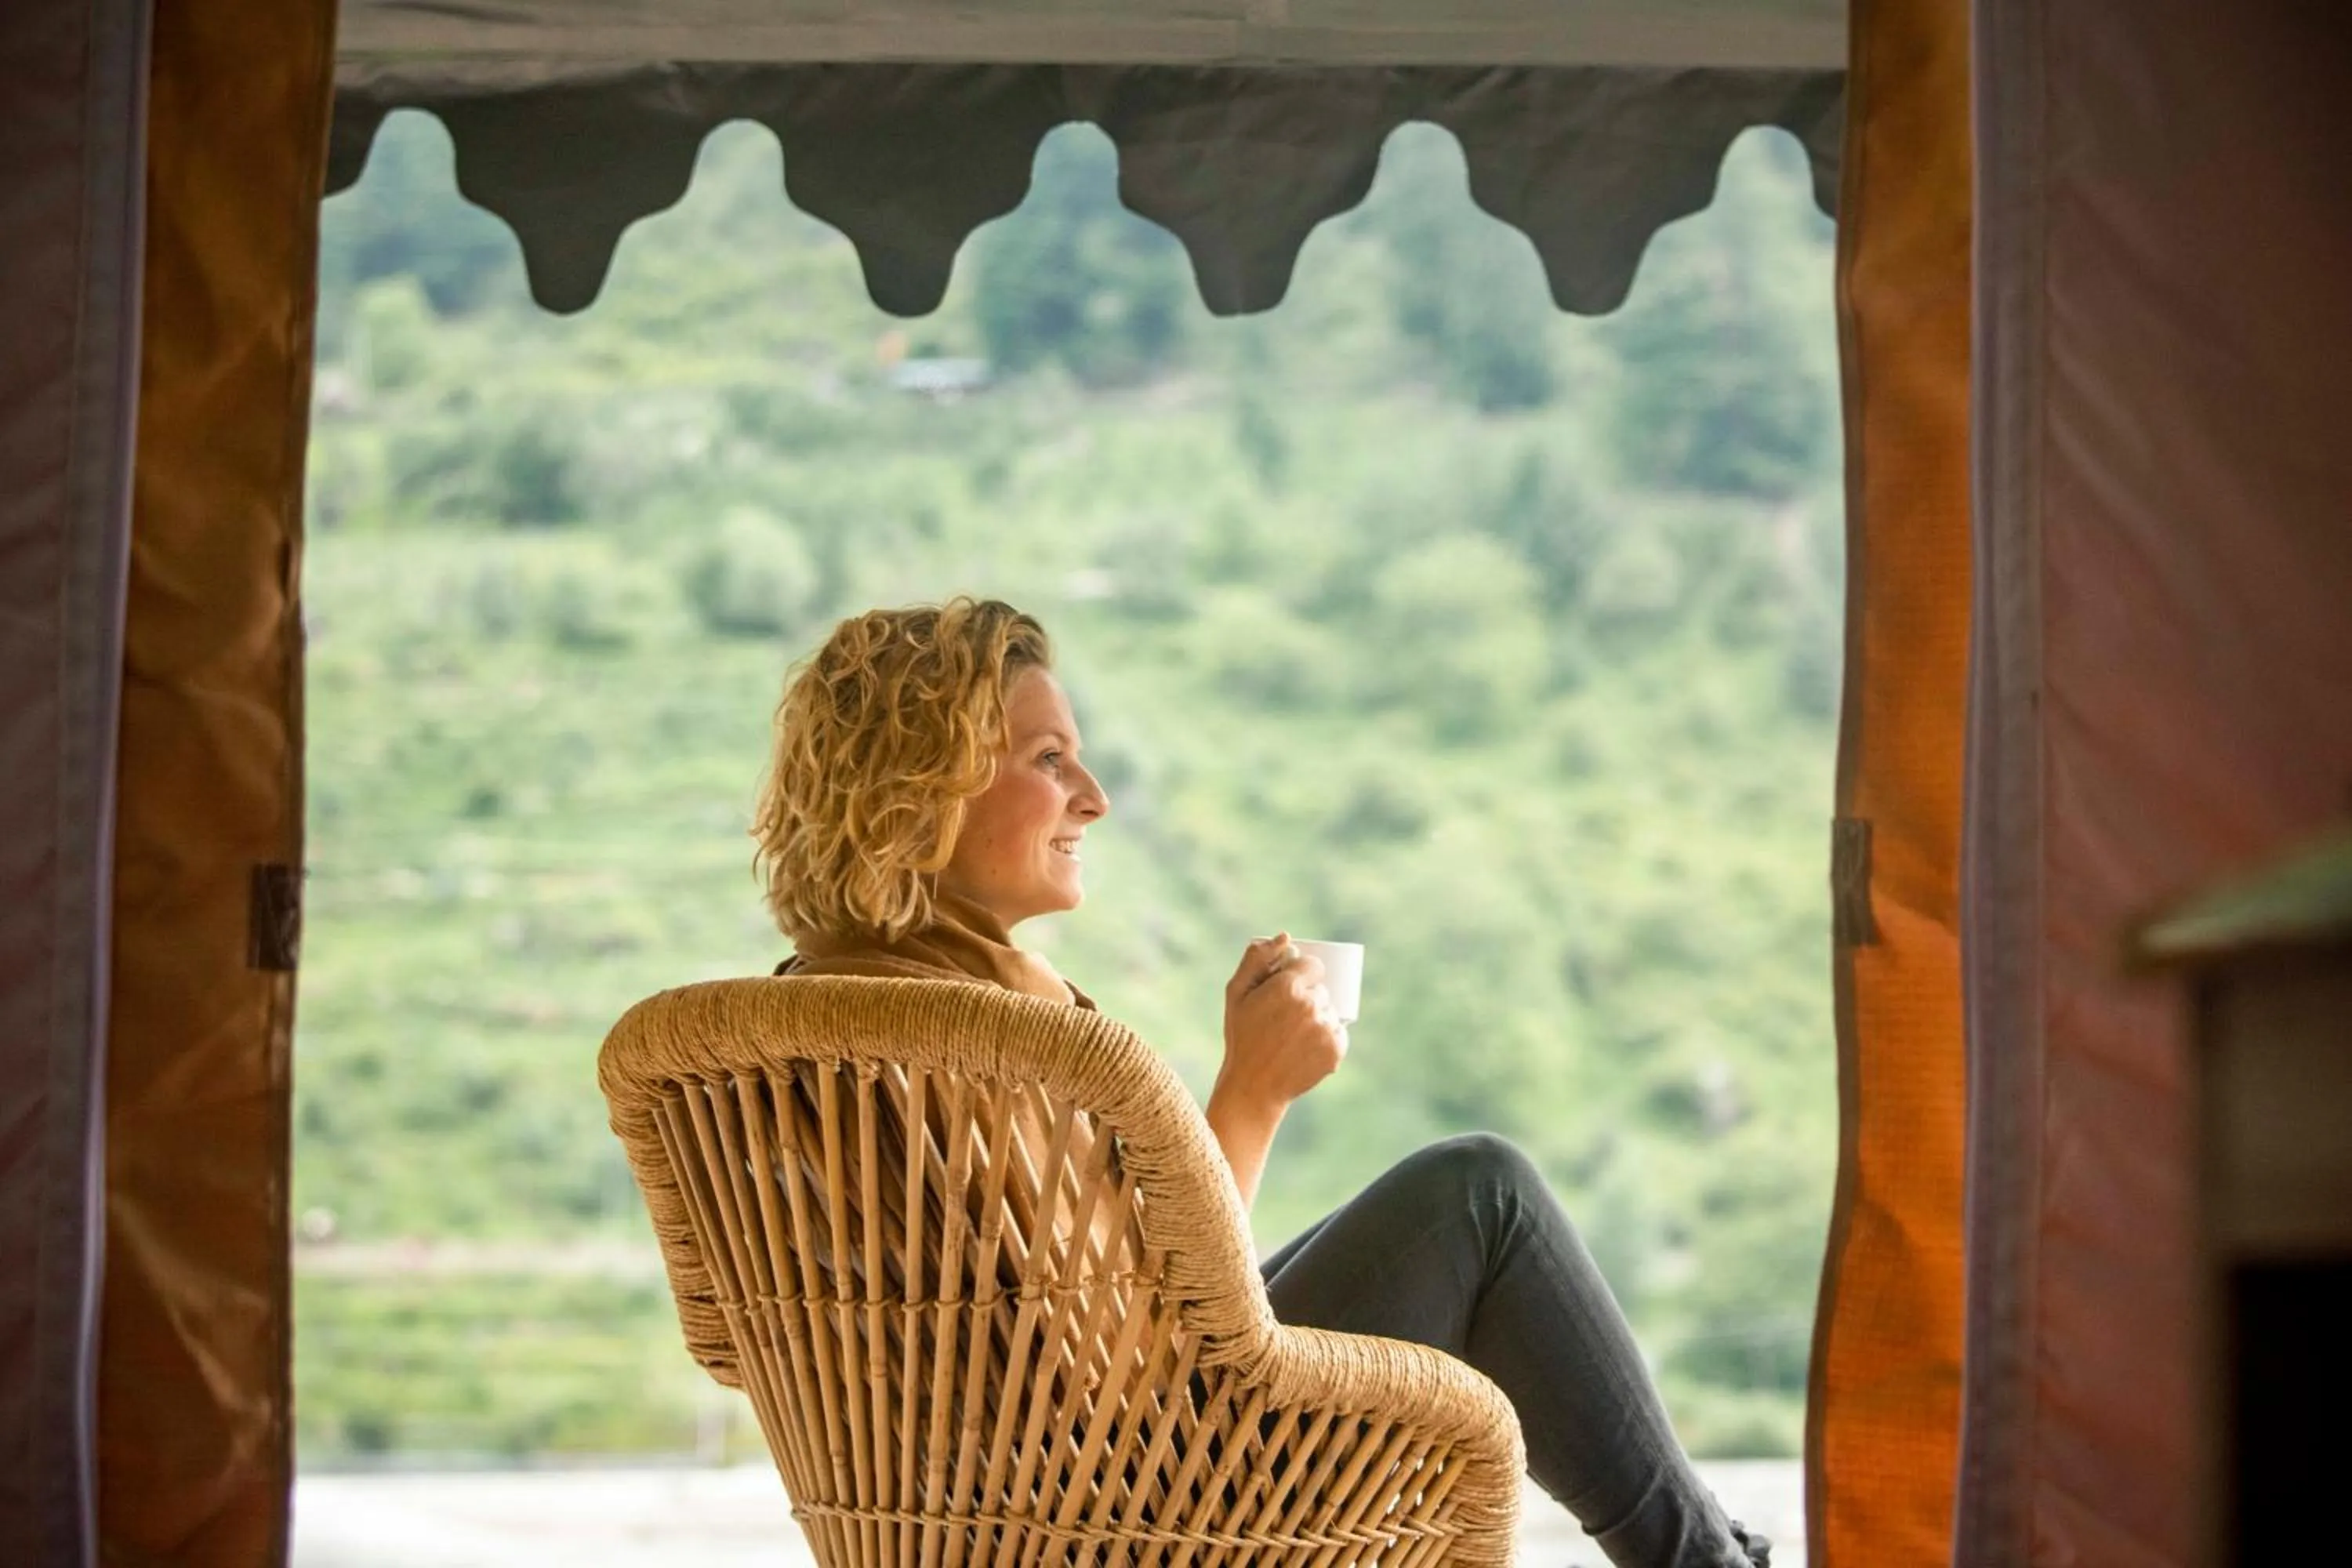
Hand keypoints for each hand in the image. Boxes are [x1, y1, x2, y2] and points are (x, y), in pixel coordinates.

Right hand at [1216, 932, 1347, 1110]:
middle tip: (1285, 1019)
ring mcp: (1326, 1029)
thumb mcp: (1237, 994)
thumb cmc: (1241, 1037)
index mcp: (1288, 986)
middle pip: (1321, 989)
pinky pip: (1338, 1033)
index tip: (1290, 987)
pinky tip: (1305, 1049)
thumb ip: (1257, 960)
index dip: (1301, 974)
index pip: (1312, 965)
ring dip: (1318, 1018)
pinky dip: (1327, 1038)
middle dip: (1307, 997)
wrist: (1253, 1086)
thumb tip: (1285, 936)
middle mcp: (1312, 1004)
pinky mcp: (1337, 1050)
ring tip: (1293, 1037)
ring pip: (1330, 1011)